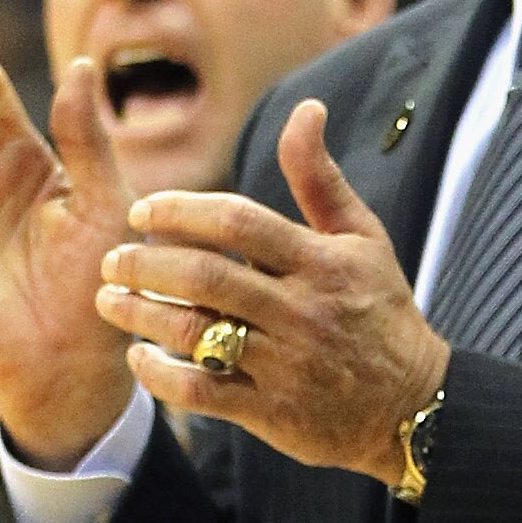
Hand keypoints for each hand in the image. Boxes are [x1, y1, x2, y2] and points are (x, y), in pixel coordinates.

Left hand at [95, 99, 447, 480]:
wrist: (413, 405)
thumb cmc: (380, 311)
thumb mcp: (363, 239)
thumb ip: (321, 178)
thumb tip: (307, 109)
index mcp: (322, 263)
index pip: (238, 222)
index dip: (180, 211)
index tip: (141, 212)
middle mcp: (303, 312)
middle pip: (206, 277)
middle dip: (144, 264)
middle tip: (112, 259)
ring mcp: (287, 366)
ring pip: (195, 334)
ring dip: (139, 315)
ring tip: (108, 300)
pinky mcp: (273, 413)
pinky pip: (201, 392)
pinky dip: (159, 376)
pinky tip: (138, 358)